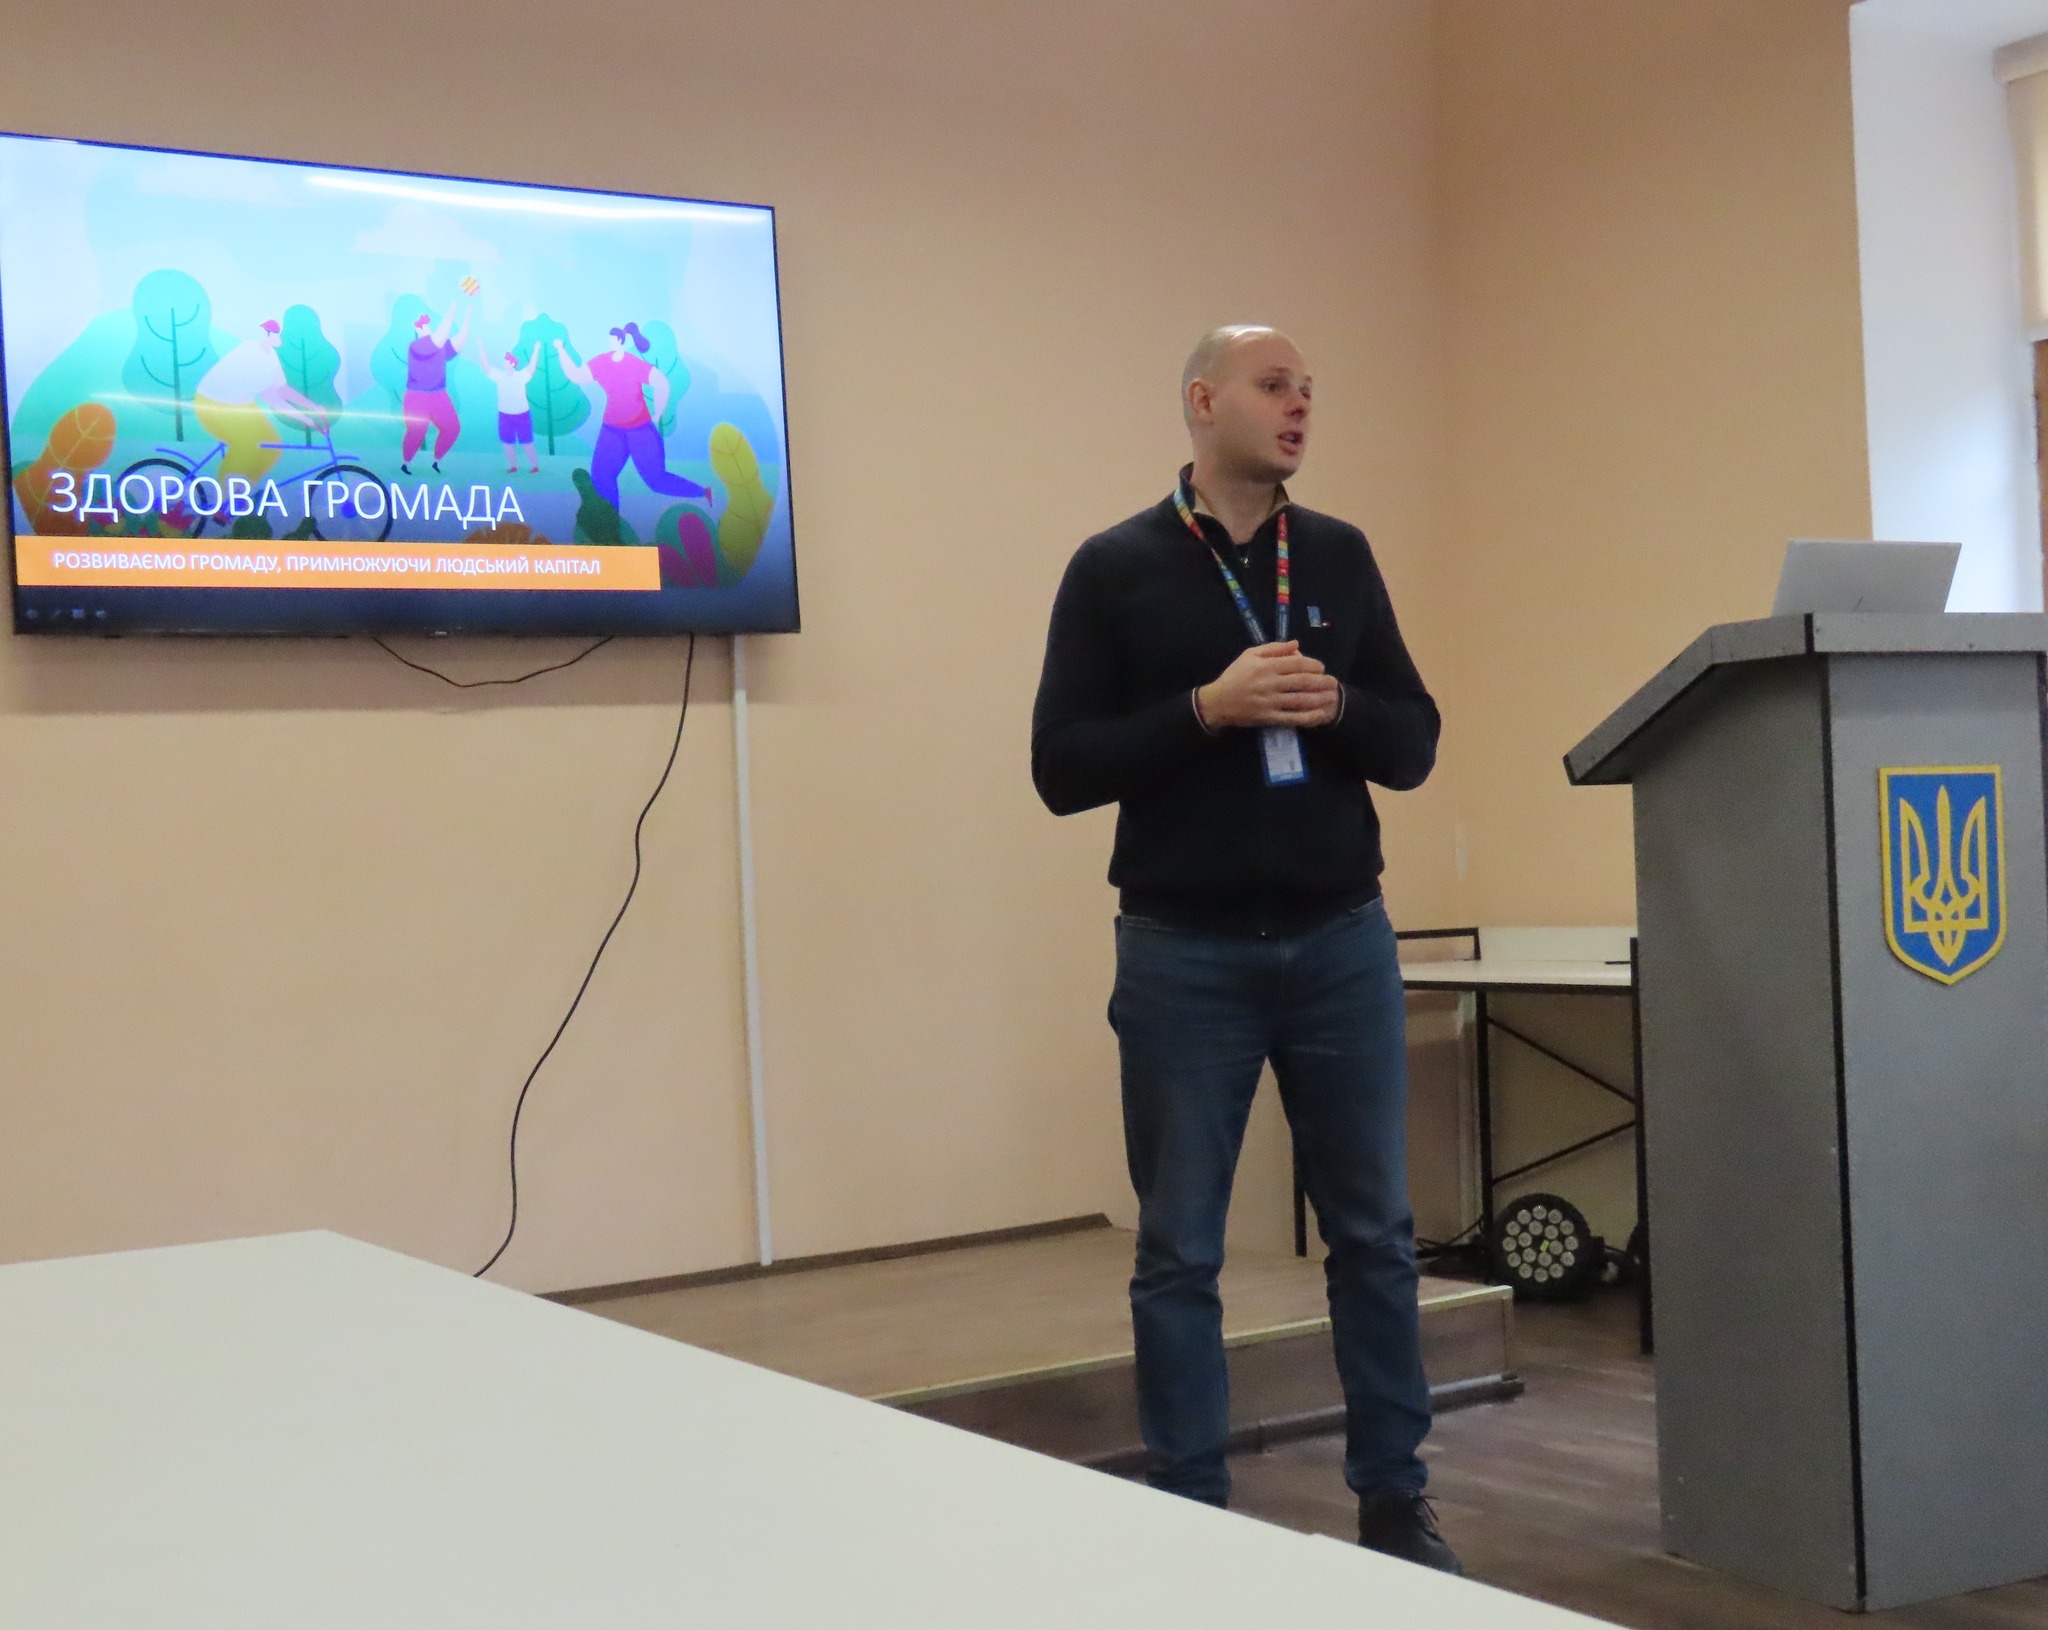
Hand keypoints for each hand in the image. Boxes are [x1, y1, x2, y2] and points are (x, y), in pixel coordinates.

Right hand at [1196, 641, 1341, 729]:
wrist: (1218, 702)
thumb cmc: (1235, 676)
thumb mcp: (1250, 655)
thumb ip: (1274, 648)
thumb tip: (1296, 644)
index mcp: (1267, 666)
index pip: (1296, 664)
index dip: (1313, 665)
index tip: (1321, 667)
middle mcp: (1271, 683)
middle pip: (1302, 681)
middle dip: (1321, 681)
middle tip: (1333, 682)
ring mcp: (1271, 702)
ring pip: (1300, 700)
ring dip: (1319, 698)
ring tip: (1332, 697)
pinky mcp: (1269, 717)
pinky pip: (1292, 718)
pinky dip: (1308, 717)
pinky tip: (1319, 715)